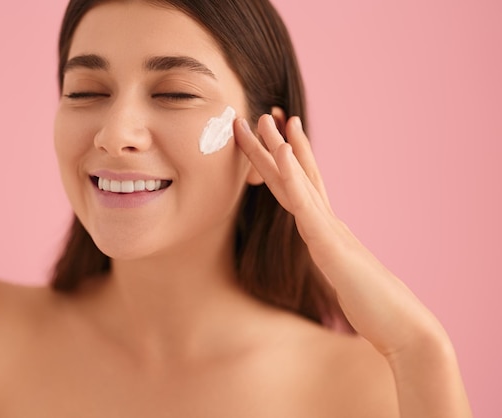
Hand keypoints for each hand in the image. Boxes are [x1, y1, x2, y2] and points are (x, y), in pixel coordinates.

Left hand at [233, 114, 442, 356]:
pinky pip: (305, 205)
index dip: (290, 162)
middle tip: (260, 116)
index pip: (305, 190)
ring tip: (264, 120)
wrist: (402, 326)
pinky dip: (292, 175)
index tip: (279, 136)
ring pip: (298, 182)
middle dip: (275, 146)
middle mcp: (329, 224)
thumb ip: (335, 264)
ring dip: (279, 149)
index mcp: (329, 232)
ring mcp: (330, 230)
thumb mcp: (343, 281)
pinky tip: (280, 151)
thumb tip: (331, 259)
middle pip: (297, 177)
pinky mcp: (330, 245)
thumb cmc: (374, 307)